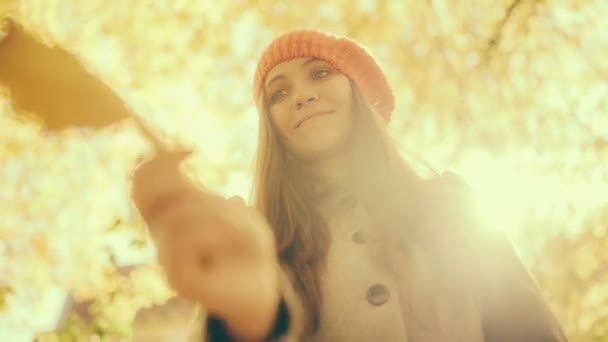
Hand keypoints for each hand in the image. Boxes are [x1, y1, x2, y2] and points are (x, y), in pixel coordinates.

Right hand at [131, 151, 279, 338]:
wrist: (259, 291)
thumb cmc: (249, 250)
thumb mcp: (242, 218)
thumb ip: (217, 202)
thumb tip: (210, 193)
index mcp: (173, 216)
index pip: (142, 183)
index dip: (158, 163)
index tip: (189, 151)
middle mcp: (163, 235)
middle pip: (150, 196)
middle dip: (196, 195)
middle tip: (229, 207)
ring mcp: (167, 257)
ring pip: (176, 217)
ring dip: (217, 215)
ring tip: (243, 230)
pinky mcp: (177, 278)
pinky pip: (185, 242)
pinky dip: (216, 234)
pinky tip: (235, 242)